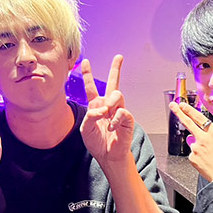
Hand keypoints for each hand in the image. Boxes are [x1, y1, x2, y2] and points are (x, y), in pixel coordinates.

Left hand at [79, 55, 134, 170]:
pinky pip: (122, 111)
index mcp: (96, 105)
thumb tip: (102, 109)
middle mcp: (108, 105)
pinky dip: (114, 120)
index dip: (87, 74)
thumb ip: (90, 116)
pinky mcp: (127, 118)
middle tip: (119, 56)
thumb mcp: (86, 129)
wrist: (108, 156)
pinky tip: (112, 128)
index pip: (91, 87)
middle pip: (113, 82)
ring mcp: (119, 110)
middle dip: (116, 68)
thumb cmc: (97, 142)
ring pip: (117, 94)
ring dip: (110, 103)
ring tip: (107, 115)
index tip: (85, 61)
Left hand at [168, 102, 212, 181]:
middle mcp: (202, 139)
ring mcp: (195, 149)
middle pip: (187, 123)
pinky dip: (198, 154)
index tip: (181, 104)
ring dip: (198, 142)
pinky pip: (193, 153)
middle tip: (173, 105)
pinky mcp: (192, 159)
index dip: (188, 110)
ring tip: (211, 151)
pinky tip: (208, 158)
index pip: (198, 117)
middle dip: (178, 113)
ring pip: (193, 141)